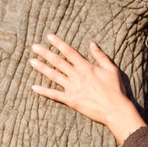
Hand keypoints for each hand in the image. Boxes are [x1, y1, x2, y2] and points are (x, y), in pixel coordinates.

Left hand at [30, 34, 146, 143]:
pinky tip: (34, 87)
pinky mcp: (71, 100)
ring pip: (54, 76)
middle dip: (45, 53)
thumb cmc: (115, 89)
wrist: (115, 109)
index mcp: (86, 67)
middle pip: (58, 62)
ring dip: (42, 68)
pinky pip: (54, 95)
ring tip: (32, 61)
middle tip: (34, 47)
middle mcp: (77, 76)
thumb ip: (100, 56)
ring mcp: (73, 88)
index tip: (49, 37)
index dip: (58, 43)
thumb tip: (92, 43)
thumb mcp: (111, 69)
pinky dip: (44, 91)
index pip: (69, 52)